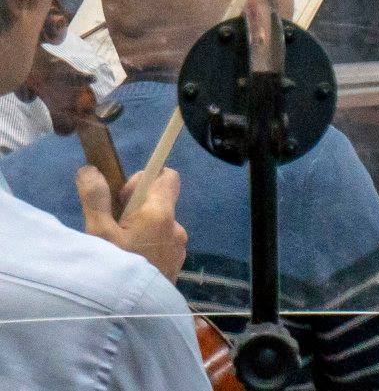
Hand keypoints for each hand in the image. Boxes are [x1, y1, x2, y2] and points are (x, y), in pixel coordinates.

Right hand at [79, 166, 186, 283]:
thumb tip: (91, 169)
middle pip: (159, 203)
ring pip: (159, 227)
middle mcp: (177, 228)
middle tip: (112, 228)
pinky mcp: (176, 266)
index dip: (144, 179)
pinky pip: (161, 246)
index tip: (122, 197)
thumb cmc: (112, 270)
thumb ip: (95, 198)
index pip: (167, 176)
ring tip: (117, 251)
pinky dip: (146, 248)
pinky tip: (129, 265)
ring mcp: (179, 249)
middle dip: (135, 209)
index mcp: (161, 214)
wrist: (132, 317)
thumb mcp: (97, 233)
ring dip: (140, 231)